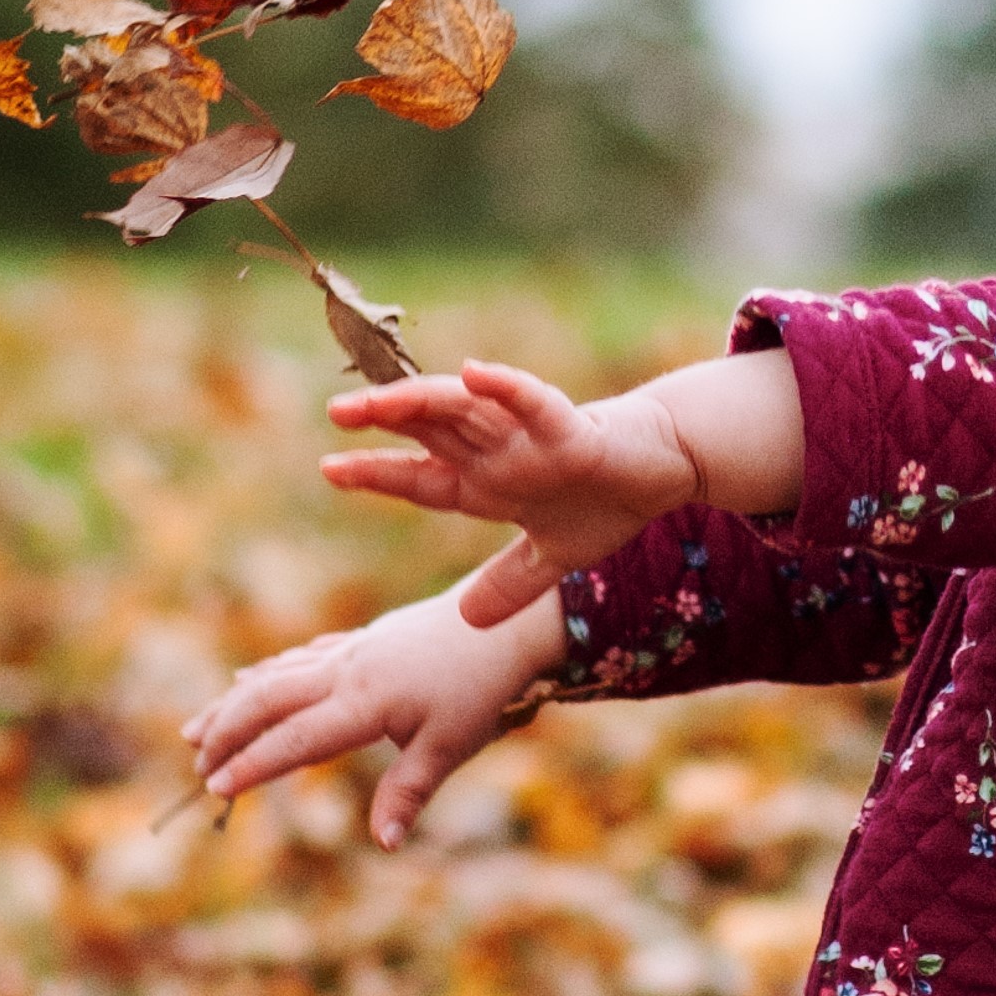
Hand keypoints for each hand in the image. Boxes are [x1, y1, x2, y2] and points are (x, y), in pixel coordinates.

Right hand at [181, 584, 564, 847]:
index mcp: (365, 702)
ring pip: (276, 675)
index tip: (216, 788)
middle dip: (227, 733)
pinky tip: (246, 680)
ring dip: (233, 703)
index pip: (294, 740)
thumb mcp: (451, 747)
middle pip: (268, 700)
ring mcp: (352, 651)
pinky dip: (266, 673)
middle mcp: (348, 671)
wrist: (509, 623)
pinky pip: (301, 657)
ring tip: (195, 730)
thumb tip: (384, 844)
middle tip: (195, 767)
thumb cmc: (483, 689)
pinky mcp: (363, 640)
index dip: (253, 765)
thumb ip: (409, 792)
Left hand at [321, 360, 694, 625]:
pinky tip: (474, 373)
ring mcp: (530, 437)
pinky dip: (506, 388)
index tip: (329, 468)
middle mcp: (499, 453)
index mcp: (489, 483)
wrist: (667, 468)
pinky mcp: (572, 428)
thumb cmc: (609, 501)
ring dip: (423, 400)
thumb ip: (510, 585)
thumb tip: (468, 622)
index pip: (421, 476)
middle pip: (431, 431)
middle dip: (384, 421)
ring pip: (467, 410)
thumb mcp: (553, 558)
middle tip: (336, 412)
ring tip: (380, 399)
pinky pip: (534, 402)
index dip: (377, 472)